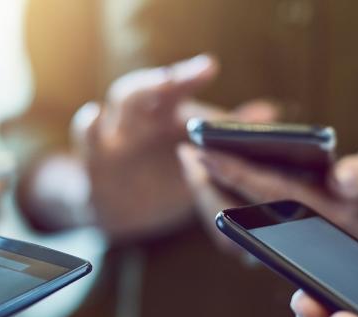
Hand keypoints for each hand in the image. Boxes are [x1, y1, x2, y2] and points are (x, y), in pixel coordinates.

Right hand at [71, 54, 276, 239]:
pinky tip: (96, 115)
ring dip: (117, 107)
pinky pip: (88, 140)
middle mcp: (134, 119)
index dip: (188, 76)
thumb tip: (270, 113)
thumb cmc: (165, 170)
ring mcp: (110, 140)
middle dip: (164, 82)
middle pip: (139, 91)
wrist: (124, 208)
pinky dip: (91, 124)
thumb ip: (226, 132)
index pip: (172, 87)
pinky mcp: (93, 166)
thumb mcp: (194, 150)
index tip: (209, 67)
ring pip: (106, 114)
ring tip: (122, 103)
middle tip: (196, 74)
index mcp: (160, 113)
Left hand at [179, 142, 357, 260]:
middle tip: (185, 153)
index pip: (267, 194)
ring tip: (191, 159)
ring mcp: (290, 241)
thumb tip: (343, 176)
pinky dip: (225, 199)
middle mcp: (300, 237)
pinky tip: (211, 172)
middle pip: (241, 216)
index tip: (202, 150)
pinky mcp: (287, 238)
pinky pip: (244, 224)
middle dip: (208, 186)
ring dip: (211, 194)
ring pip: (237, 225)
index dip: (233, 171)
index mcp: (323, 220)